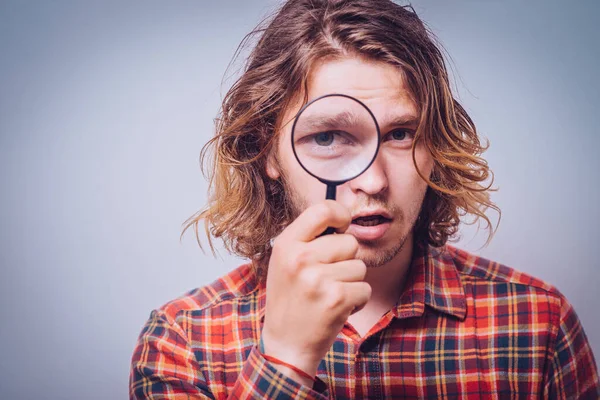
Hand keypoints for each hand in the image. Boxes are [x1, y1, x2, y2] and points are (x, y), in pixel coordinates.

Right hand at [261, 200, 371, 382]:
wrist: (286, 344)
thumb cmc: (290, 299)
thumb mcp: (286, 261)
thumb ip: (309, 238)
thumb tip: (344, 217)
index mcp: (286, 245)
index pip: (322, 210)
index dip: (340, 215)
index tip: (342, 226)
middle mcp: (300, 259)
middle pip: (349, 242)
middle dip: (346, 260)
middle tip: (326, 278)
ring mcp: (318, 279)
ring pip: (360, 266)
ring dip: (351, 282)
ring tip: (328, 295)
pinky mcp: (337, 299)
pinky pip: (365, 288)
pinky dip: (357, 300)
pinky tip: (336, 308)